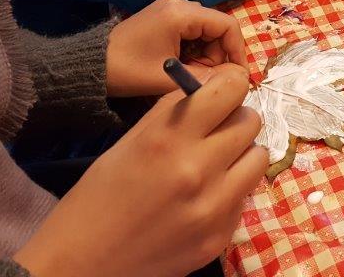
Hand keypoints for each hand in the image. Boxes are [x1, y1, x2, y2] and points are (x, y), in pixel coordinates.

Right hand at [13, 65, 266, 276]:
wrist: (84, 263)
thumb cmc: (99, 196)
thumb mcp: (132, 141)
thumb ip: (175, 111)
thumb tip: (214, 85)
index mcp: (168, 138)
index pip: (231, 89)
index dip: (230, 85)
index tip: (224, 92)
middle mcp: (197, 169)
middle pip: (250, 121)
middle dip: (234, 119)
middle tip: (215, 131)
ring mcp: (214, 206)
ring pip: (258, 157)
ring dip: (240, 154)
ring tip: (215, 164)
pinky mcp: (222, 235)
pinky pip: (246, 196)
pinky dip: (231, 191)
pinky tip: (203, 199)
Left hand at [106, 0, 247, 96]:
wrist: (92, 65)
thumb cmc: (128, 70)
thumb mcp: (169, 79)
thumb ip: (206, 78)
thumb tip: (237, 80)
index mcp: (181, 13)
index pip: (227, 25)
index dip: (238, 51)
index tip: (240, 77)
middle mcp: (181, 3)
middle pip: (218, 27)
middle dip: (219, 55)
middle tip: (209, 80)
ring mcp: (172, 7)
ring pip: (207, 31)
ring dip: (207, 55)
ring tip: (193, 75)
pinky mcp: (166, 15)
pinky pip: (194, 31)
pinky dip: (195, 50)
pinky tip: (184, 66)